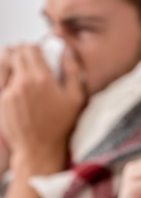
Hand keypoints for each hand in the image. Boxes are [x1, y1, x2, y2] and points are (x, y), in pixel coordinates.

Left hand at [0, 45, 85, 173]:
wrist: (39, 149)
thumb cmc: (61, 126)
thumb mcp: (77, 98)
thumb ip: (72, 71)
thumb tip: (66, 51)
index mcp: (42, 79)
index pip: (31, 48)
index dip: (37, 48)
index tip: (42, 55)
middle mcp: (22, 82)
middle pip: (16, 53)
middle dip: (24, 54)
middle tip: (33, 62)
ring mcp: (8, 91)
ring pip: (6, 65)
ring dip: (13, 64)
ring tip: (23, 72)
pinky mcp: (1, 100)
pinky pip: (2, 80)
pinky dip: (8, 78)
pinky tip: (18, 87)